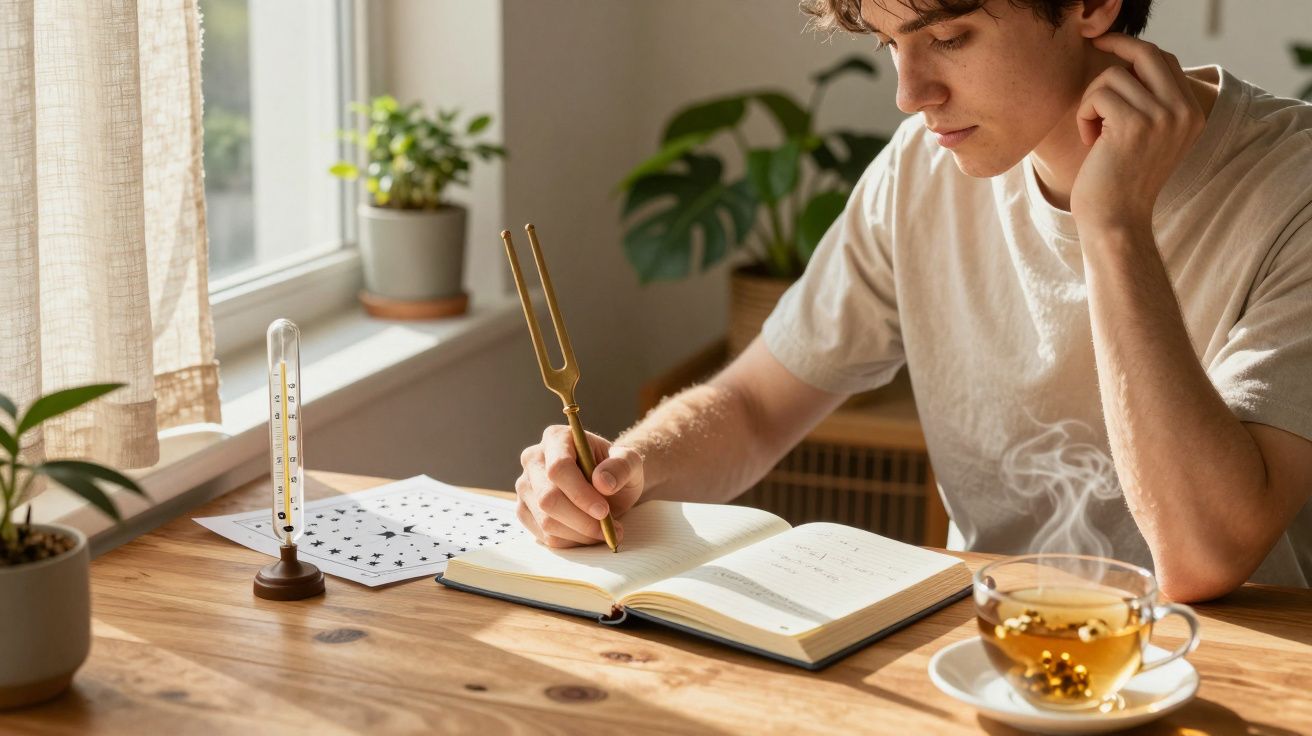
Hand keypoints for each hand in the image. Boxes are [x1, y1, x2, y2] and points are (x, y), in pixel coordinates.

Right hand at [514, 426, 644, 547]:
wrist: (606, 485)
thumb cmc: (615, 470)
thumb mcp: (630, 463)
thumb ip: (621, 466)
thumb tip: (602, 482)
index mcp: (556, 438)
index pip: (559, 468)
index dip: (580, 494)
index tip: (603, 511)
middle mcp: (534, 459)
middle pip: (548, 498)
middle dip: (581, 520)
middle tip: (608, 528)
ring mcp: (525, 486)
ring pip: (545, 521)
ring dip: (579, 534)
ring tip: (603, 531)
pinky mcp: (524, 510)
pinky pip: (544, 535)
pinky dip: (570, 541)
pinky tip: (587, 534)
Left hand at [1070, 34, 1205, 235]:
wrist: (1117, 221)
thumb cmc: (1120, 181)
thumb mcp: (1146, 138)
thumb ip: (1149, 103)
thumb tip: (1128, 61)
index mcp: (1193, 113)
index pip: (1166, 60)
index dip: (1134, 48)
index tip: (1108, 44)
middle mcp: (1184, 111)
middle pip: (1147, 53)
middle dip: (1115, 45)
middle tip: (1093, 44)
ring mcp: (1163, 116)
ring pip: (1112, 76)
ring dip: (1091, 102)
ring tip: (1093, 135)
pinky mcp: (1134, 124)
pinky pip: (1097, 95)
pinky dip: (1084, 115)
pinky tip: (1090, 142)